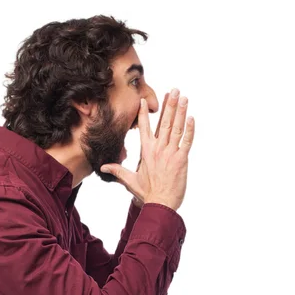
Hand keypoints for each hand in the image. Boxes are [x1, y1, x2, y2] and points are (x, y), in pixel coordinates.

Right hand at [101, 89, 194, 210]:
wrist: (159, 204)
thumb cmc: (146, 193)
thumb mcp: (129, 180)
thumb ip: (117, 170)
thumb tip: (103, 167)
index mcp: (145, 152)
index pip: (143, 128)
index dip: (144, 113)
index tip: (145, 99)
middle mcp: (157, 149)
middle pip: (163, 123)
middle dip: (168, 105)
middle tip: (173, 90)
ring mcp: (170, 153)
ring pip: (175, 128)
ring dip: (180, 112)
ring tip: (183, 97)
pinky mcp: (181, 159)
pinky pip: (186, 141)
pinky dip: (190, 129)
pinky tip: (191, 118)